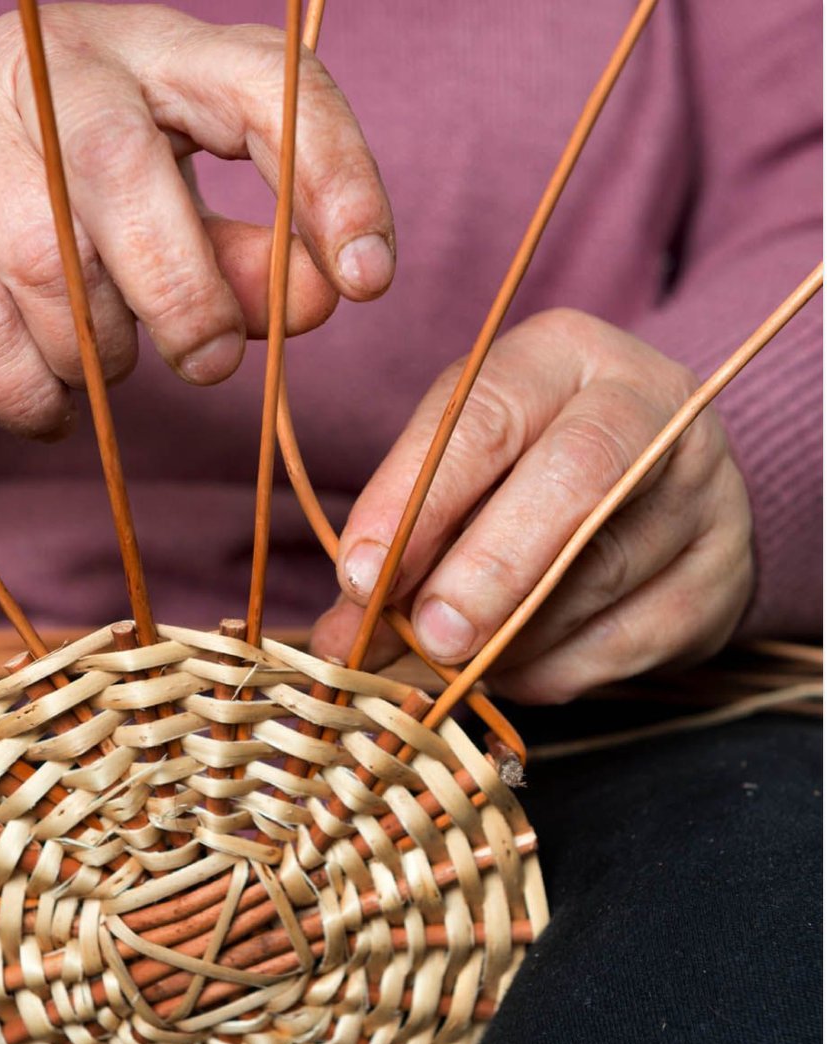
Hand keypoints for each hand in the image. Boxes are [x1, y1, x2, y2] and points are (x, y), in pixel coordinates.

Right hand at [0, 4, 393, 436]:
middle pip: (131, 182)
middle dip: (185, 303)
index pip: (265, 85)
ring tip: (98, 360)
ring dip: (96, 355)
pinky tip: (48, 402)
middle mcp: (52, 63)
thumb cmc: (53, 200)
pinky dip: (32, 397)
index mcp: (151, 52)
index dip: (332, 178)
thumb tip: (322, 298)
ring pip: (50, 273)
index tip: (368, 280)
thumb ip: (246, 254)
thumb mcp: (165, 212)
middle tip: (204, 365)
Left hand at [311, 309, 753, 702]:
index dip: (416, 501)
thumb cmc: (520, 471)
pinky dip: (552, 668)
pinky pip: (626, 642)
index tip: (359, 576)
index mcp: (561, 356)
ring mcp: (702, 489)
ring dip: (508, 636)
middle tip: (430, 634)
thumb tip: (340, 638)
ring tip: (450, 659)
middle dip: (487, 568)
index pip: (485, 417)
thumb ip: (402, 540)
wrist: (649, 491)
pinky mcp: (723, 574)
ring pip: (597, 574)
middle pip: (573, 481)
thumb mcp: (456, 472)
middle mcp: (649, 405)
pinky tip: (513, 665)